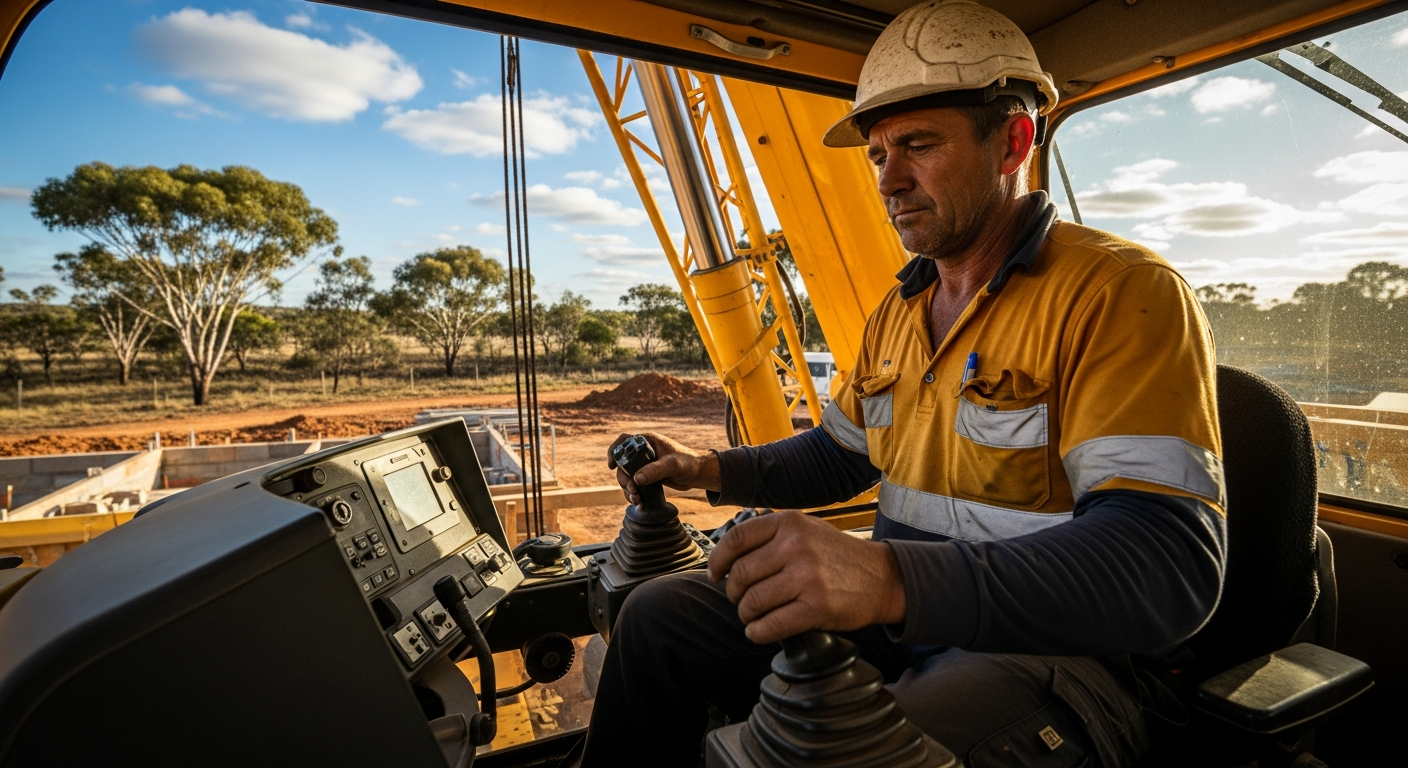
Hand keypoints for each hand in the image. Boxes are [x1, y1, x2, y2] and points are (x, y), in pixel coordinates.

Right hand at [606, 432, 720, 504]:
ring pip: (627, 476)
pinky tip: (637, 501)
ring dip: (627, 488)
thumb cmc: (689, 463)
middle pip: (623, 463)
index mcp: (648, 441)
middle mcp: (644, 452)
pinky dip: (633, 492)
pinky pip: (635, 484)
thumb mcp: (672, 465)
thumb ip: (655, 470)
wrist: (698, 473)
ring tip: (636, 499)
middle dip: (624, 478)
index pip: (624, 441)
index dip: (614, 451)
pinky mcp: (648, 476)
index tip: (611, 465)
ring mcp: (645, 464)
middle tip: (633, 489)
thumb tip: (637, 478)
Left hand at [707, 511, 906, 644]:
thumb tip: (727, 558)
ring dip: (746, 615)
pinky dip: (758, 632)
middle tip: (741, 600)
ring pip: (753, 601)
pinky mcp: (817, 606)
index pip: (737, 539)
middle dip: (734, 593)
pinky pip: (771, 625)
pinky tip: (759, 632)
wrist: (883, 578)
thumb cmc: (839, 557)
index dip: (718, 560)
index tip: (715, 575)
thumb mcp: (807, 530)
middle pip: (741, 574)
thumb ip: (772, 537)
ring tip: (752, 617)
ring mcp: (807, 576)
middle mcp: (796, 545)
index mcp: (790, 523)